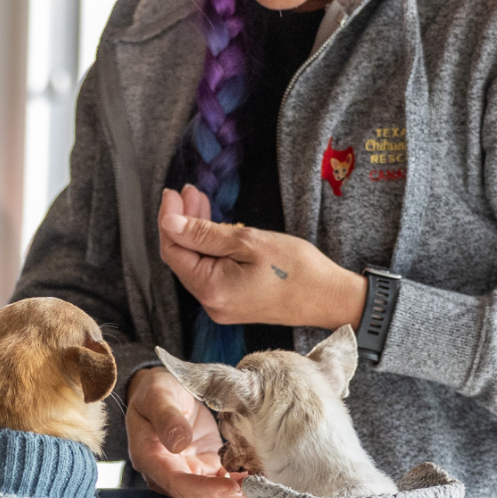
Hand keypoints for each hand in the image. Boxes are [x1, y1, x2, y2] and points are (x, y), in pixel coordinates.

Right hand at [126, 366, 247, 497]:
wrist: (161, 391)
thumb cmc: (156, 389)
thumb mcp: (158, 394)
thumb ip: (167, 418)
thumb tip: (179, 444)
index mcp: (149, 457)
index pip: (177, 484)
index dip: (205, 490)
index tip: (234, 487)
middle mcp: (164, 473)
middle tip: (256, 491)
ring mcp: (184, 473)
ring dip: (233, 497)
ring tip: (261, 488)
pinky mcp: (201, 468)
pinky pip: (218, 485)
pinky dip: (237, 486)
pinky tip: (256, 479)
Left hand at [158, 184, 368, 329]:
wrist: (328, 297)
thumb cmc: (297, 269)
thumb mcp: (249, 241)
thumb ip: (204, 234)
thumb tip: (168, 223)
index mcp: (211, 289)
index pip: (174, 251)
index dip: (169, 220)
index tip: (173, 193)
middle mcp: (210, 303)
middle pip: (183, 258)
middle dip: (182, 223)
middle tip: (190, 192)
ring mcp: (221, 305)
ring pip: (197, 263)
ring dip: (196, 233)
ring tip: (201, 202)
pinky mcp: (232, 302)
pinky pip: (211, 272)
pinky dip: (210, 248)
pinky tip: (216, 228)